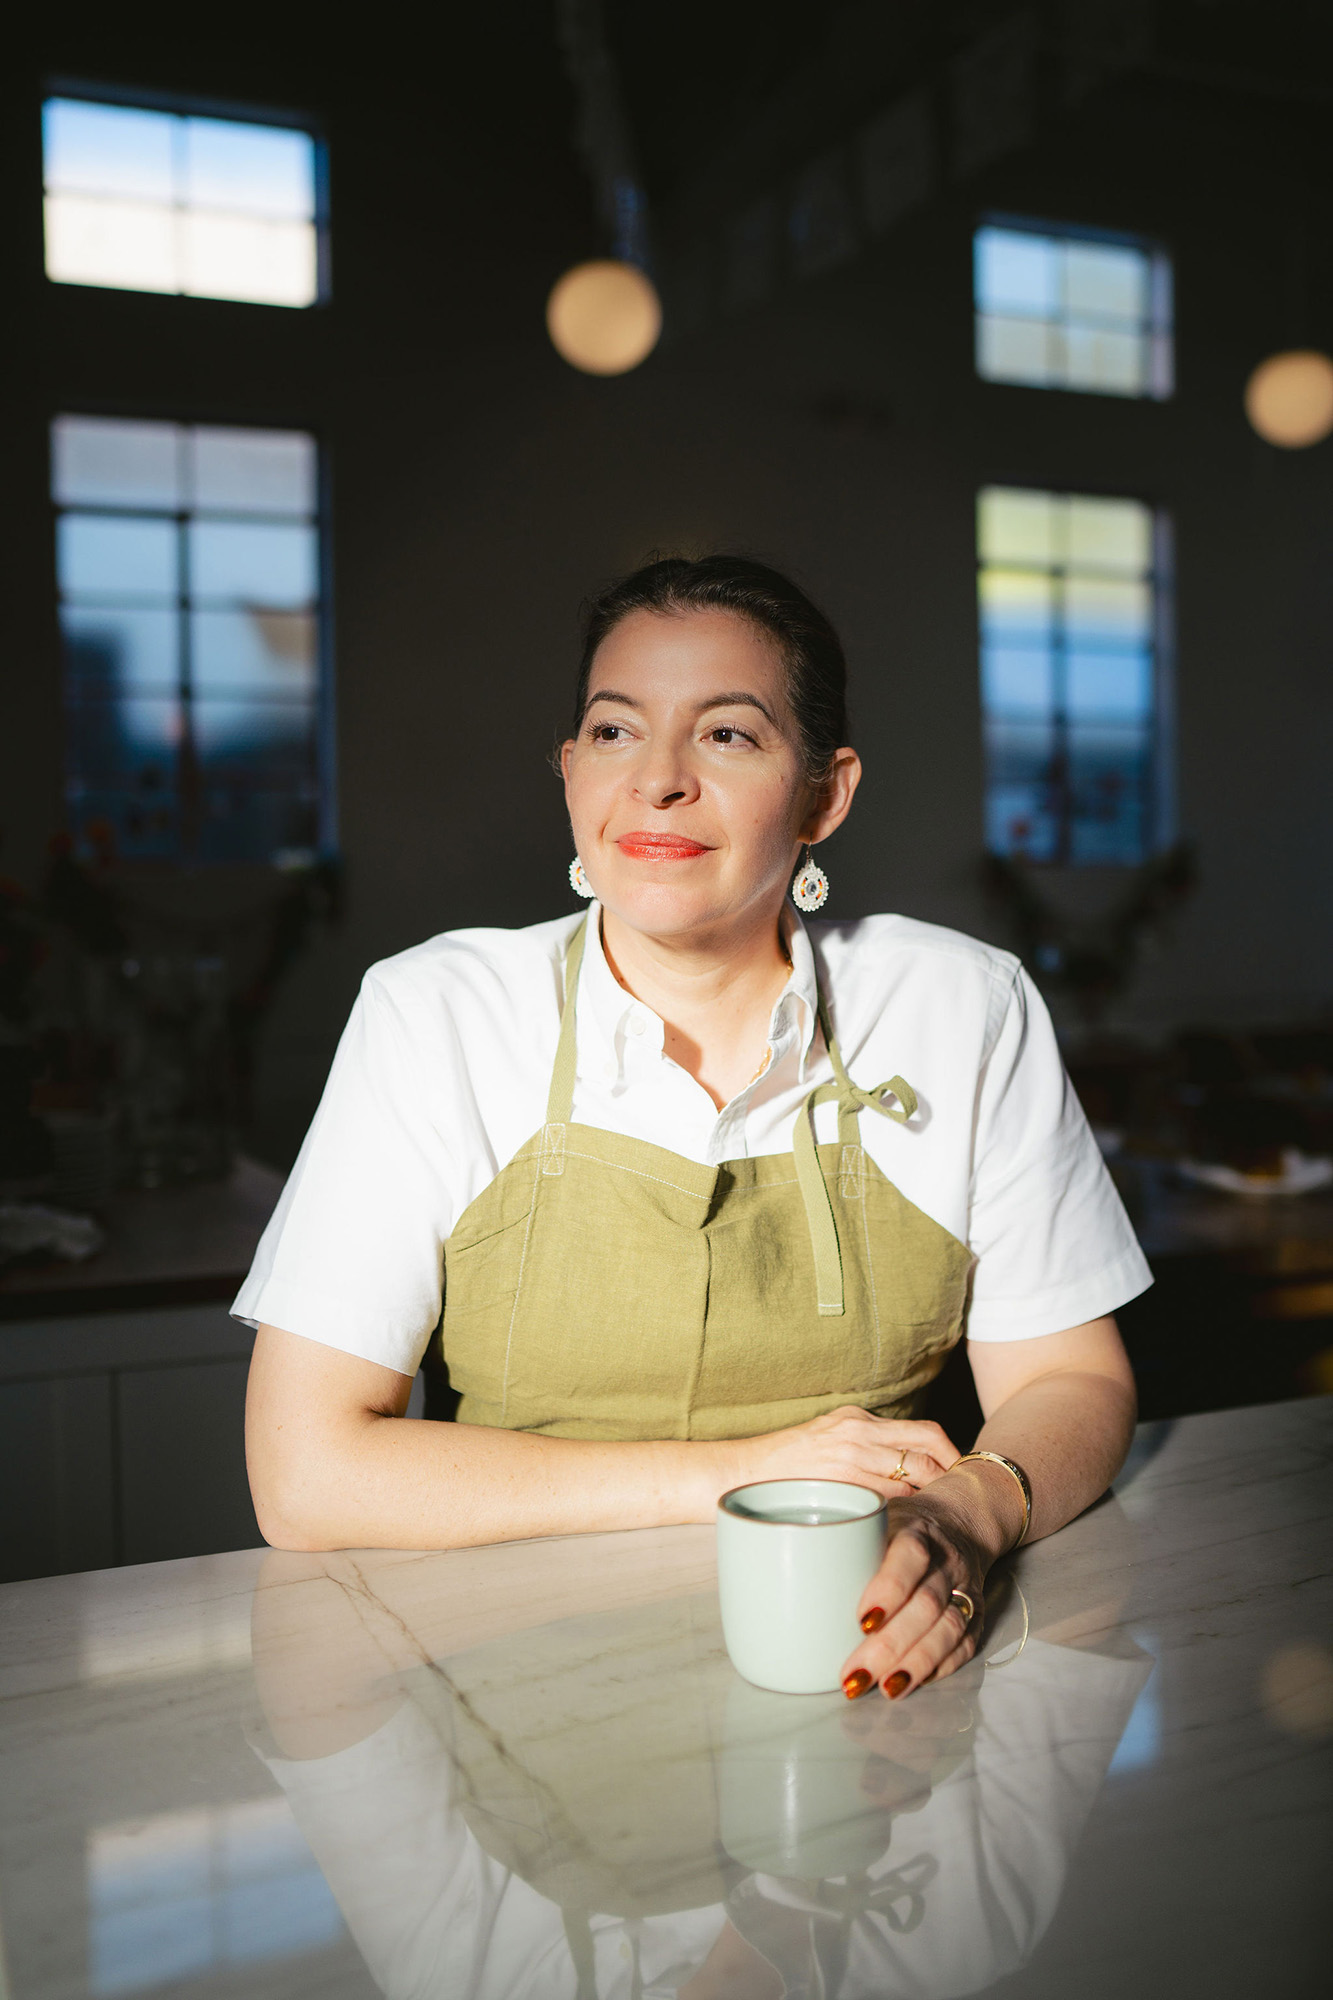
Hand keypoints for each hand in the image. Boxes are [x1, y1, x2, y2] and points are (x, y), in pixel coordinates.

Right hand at [726, 1405, 960, 1500]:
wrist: (742, 1473)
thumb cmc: (785, 1464)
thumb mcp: (828, 1437)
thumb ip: (864, 1444)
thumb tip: (903, 1467)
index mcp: (859, 1419)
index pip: (923, 1431)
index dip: (949, 1453)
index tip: (959, 1473)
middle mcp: (858, 1432)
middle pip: (926, 1449)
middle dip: (949, 1474)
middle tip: (959, 1496)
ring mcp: (850, 1456)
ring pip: (911, 1476)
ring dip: (929, 1496)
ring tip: (938, 1515)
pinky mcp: (840, 1480)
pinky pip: (887, 1497)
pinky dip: (904, 1510)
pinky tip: (907, 1524)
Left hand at [838, 1487, 989, 1700]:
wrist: (960, 1522)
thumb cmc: (900, 1527)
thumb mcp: (874, 1520)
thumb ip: (841, 1545)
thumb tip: (777, 1579)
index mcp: (917, 1531)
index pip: (909, 1557)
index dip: (889, 1589)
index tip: (862, 1621)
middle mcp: (946, 1561)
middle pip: (926, 1605)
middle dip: (891, 1645)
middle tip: (855, 1675)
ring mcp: (965, 1588)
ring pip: (950, 1629)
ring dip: (917, 1662)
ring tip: (885, 1689)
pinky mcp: (977, 1614)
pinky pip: (965, 1645)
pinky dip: (941, 1667)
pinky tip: (914, 1683)